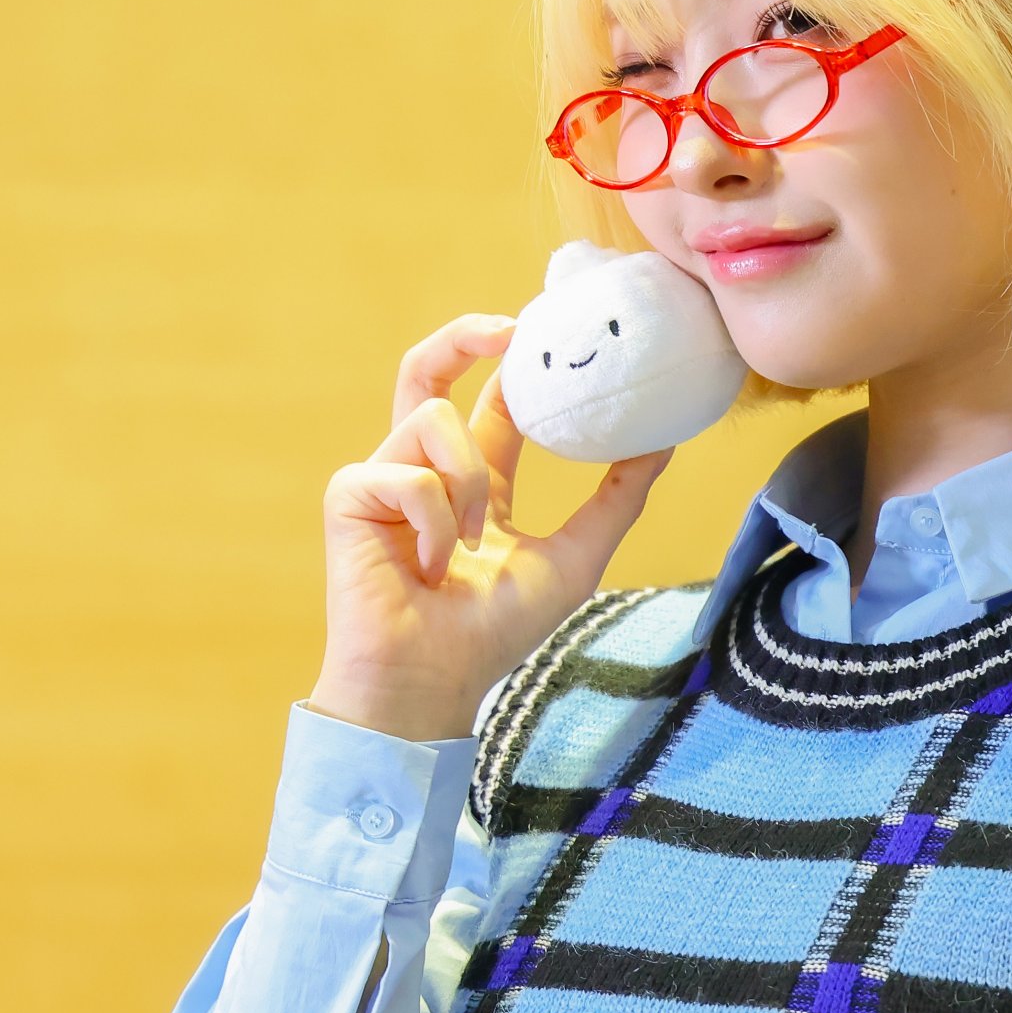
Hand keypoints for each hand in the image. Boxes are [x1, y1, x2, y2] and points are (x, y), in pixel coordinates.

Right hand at [306, 311, 673, 739]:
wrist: (432, 683)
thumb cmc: (494, 634)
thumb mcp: (575, 556)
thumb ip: (617, 499)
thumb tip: (662, 443)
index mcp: (472, 482)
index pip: (492, 404)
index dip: (513, 364)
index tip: (550, 328)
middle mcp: (424, 471)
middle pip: (428, 372)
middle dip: (464, 337)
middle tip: (511, 329)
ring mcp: (383, 479)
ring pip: (434, 422)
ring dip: (469, 483)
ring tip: (470, 545)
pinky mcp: (349, 495)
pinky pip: (407, 475)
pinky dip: (433, 521)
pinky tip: (427, 567)